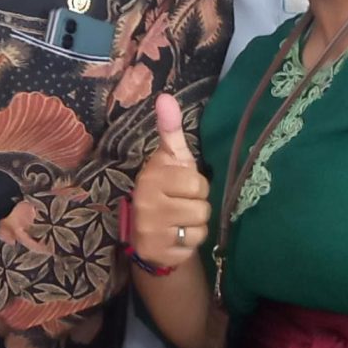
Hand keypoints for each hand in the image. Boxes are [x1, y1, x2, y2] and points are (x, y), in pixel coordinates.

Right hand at [126, 93, 209, 271]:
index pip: (196, 181)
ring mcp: (151, 230)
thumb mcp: (171, 159)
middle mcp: (147, 203)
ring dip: (195, 224)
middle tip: (180, 204)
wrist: (149, 234)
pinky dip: (190, 242)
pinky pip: (193, 245)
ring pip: (200, 226)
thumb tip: (165, 96)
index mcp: (151, 177)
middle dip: (197, 205)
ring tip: (179, 221)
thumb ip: (170, 130)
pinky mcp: (159, 251)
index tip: (180, 186)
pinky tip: (176, 237)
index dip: (195, 185)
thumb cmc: (167, 189)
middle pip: (201, 205)